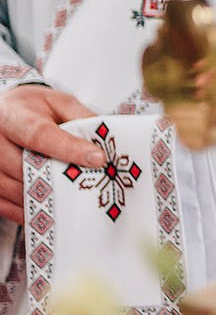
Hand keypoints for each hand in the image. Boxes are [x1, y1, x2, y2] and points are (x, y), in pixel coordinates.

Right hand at [0, 83, 103, 226]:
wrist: (4, 113)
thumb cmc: (31, 109)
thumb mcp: (58, 103)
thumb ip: (82, 118)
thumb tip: (107, 139)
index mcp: (14, 116)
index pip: (40, 135)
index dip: (70, 149)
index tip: (98, 159)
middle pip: (26, 167)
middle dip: (61, 178)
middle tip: (90, 185)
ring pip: (16, 190)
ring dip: (47, 197)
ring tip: (74, 197)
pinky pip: (4, 205)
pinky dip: (28, 210)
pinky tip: (50, 208)